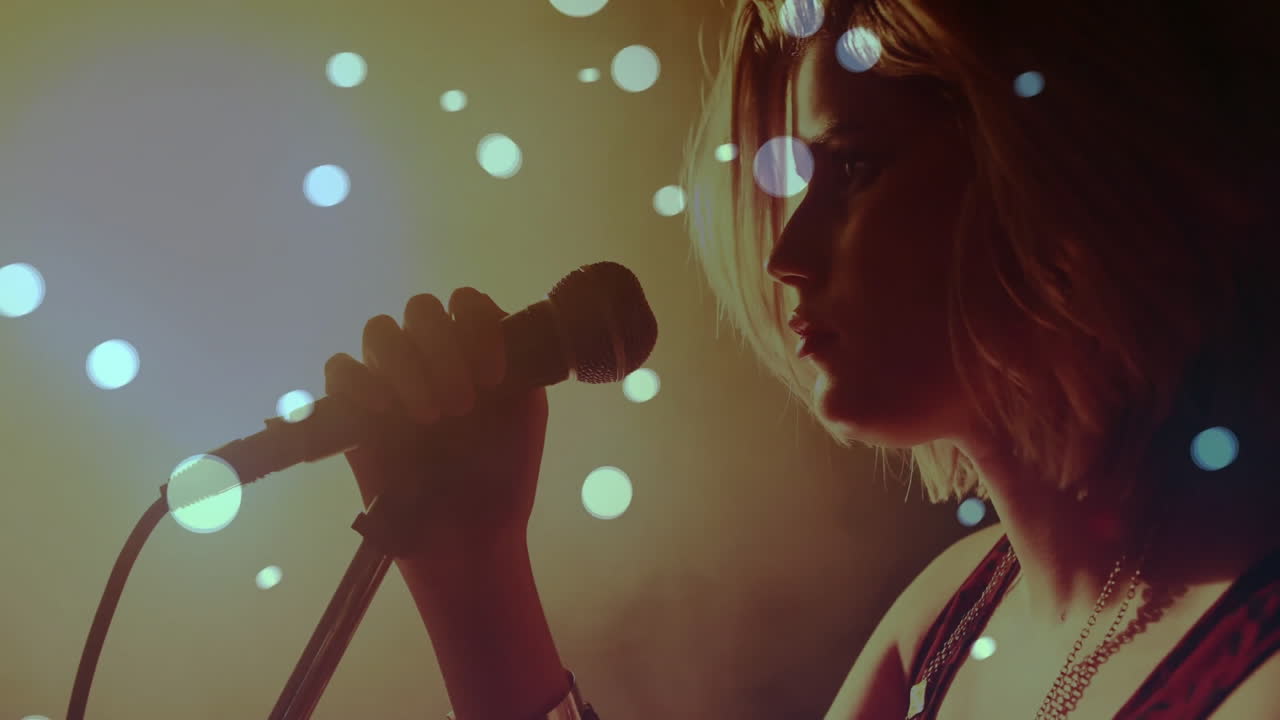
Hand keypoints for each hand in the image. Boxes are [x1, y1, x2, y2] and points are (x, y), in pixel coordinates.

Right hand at [323, 287, 548, 556]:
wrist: (468, 536)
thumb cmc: (500, 476)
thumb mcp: (525, 411)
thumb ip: (519, 359)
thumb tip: (497, 321)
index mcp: (471, 350)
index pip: (464, 303)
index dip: (477, 327)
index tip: (494, 377)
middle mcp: (429, 357)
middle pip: (420, 309)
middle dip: (443, 349)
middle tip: (462, 405)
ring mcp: (388, 379)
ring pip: (379, 332)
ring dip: (407, 365)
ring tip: (429, 416)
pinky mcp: (350, 411)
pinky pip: (340, 370)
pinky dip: (360, 381)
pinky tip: (385, 411)